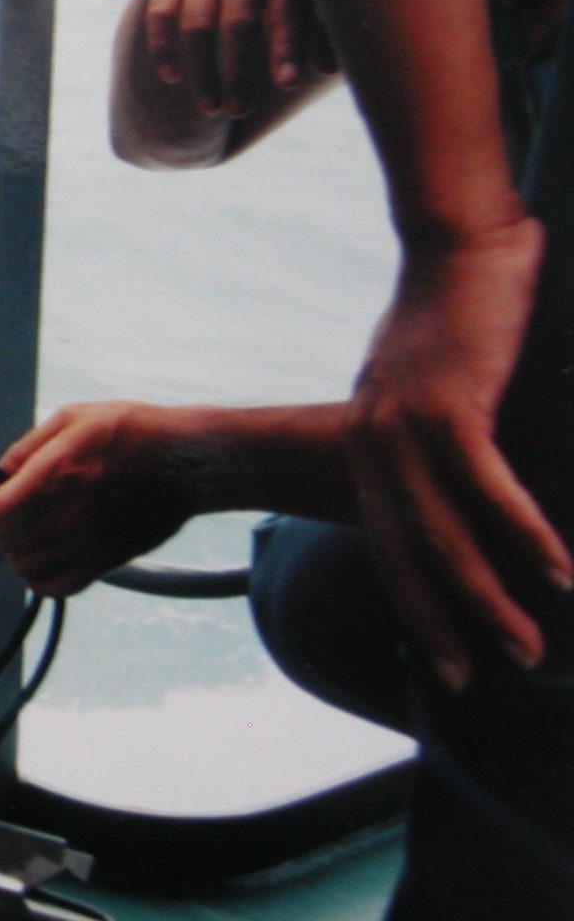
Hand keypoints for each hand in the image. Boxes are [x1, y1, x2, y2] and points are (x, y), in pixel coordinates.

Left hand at [0, 403, 207, 596]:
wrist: (189, 461)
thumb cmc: (133, 432)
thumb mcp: (73, 418)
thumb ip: (27, 448)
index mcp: (58, 474)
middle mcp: (70, 514)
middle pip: (5, 540)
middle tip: (3, 507)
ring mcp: (89, 543)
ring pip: (24, 566)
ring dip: (13, 549)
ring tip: (23, 528)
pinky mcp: (106, 561)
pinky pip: (55, 586)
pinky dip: (37, 577)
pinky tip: (42, 554)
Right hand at [142, 0, 332, 116]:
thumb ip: (312, 12)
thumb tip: (330, 69)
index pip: (285, 5)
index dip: (286, 46)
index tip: (287, 84)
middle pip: (237, 22)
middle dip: (238, 72)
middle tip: (240, 111)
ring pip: (197, 25)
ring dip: (203, 72)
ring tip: (211, 108)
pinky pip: (160, 15)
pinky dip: (164, 49)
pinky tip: (172, 76)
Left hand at [346, 217, 569, 689]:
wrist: (457, 240)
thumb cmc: (462, 311)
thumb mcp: (438, 388)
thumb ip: (447, 438)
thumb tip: (474, 486)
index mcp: (366, 443)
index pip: (387, 544)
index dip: (415, 607)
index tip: (442, 661)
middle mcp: (371, 443)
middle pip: (405, 556)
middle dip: (443, 625)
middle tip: (476, 680)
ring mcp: (402, 427)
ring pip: (442, 536)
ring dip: (489, 597)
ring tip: (529, 645)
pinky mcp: (446, 406)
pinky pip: (485, 488)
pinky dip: (522, 534)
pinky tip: (558, 573)